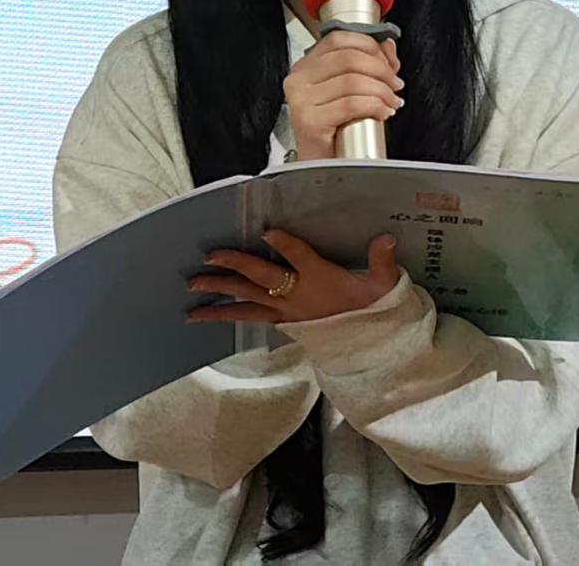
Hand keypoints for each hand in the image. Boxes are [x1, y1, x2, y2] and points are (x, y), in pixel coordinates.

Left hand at [186, 229, 400, 324]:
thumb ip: (382, 260)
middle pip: (261, 276)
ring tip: (193, 287)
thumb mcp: (383, 285)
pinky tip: (206, 312)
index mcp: (321, 279)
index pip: (300, 257)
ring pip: (247, 298)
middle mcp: (298, 294)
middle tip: (209, 256)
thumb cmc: (372, 310)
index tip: (267, 232)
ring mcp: (285, 309)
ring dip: (219, 292)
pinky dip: (225, 313)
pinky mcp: (280, 321)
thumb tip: (385, 238)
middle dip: (234, 264)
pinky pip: (247, 316)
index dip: (283, 244)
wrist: (366, 346)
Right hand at [284, 32, 402, 161]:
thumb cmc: (337, 132)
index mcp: (305, 67)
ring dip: (382, 91)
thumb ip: (368, 62)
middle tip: (395, 85)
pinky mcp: (309, 121)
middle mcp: (298, 80)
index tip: (390, 62)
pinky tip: (383, 113)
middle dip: (382, 70)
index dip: (370, 45)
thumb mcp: (351, 91)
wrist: (326, 168)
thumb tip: (387, 45)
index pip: (339, 39)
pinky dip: (375, 106)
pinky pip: (352, 104)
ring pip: (353, 80)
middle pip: (349, 58)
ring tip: (392, 102)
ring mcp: (301, 100)